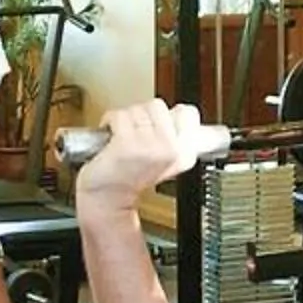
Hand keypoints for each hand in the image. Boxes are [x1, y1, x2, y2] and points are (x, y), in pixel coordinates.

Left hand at [73, 100, 222, 212]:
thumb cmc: (132, 177)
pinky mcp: (126, 143)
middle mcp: (170, 150)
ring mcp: (148, 146)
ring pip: (137, 109)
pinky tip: (111, 135)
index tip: (159, 127)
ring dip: (125, 120)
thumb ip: (181, 141)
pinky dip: (109, 121)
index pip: (188, 115)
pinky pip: (119, 116)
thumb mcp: (167, 162)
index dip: (169, 115)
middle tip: (136, 133)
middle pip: (158, 106)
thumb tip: (194, 122)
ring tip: (123, 136)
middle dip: (142, 115)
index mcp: (184, 154)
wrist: (108, 196)